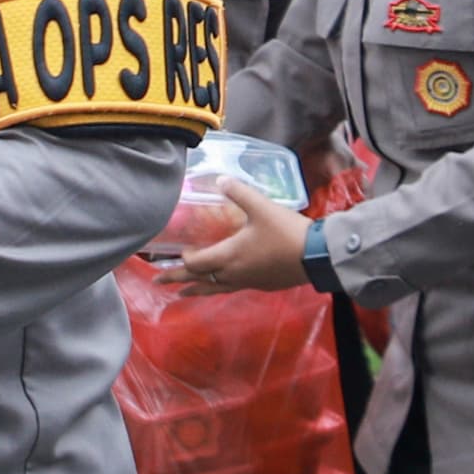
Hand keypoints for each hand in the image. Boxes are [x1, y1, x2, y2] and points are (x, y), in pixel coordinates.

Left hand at [175, 183, 311, 294]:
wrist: (317, 257)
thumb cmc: (287, 233)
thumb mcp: (261, 207)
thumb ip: (239, 192)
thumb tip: (220, 179)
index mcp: (229, 257)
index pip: (196, 263)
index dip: (183, 258)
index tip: (175, 252)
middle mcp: (233, 274)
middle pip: (199, 279)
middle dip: (177, 279)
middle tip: (157, 281)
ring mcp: (247, 282)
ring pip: (214, 289)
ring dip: (195, 289)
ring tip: (180, 294)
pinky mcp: (260, 285)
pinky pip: (230, 289)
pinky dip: (216, 289)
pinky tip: (220, 286)